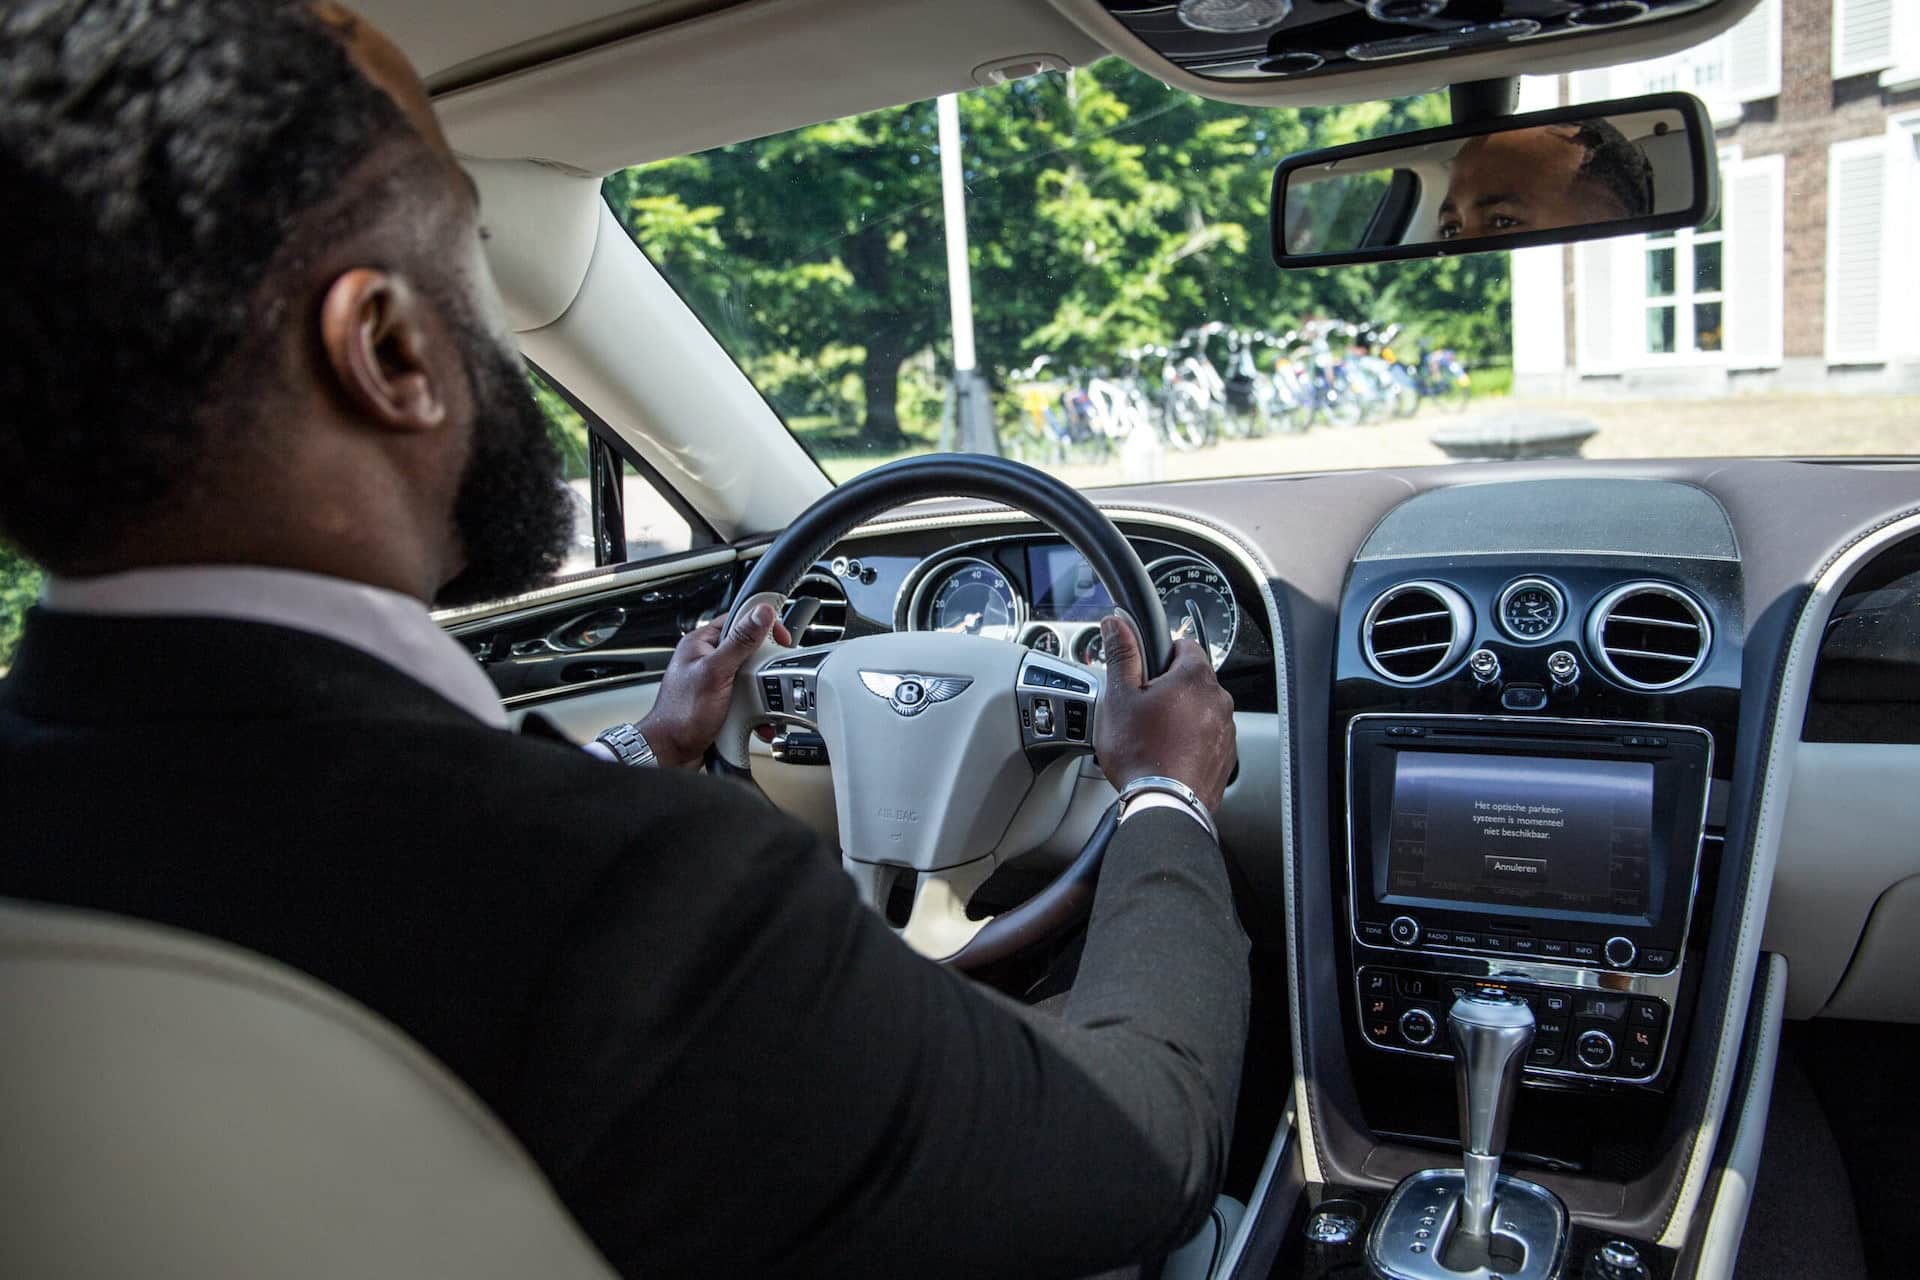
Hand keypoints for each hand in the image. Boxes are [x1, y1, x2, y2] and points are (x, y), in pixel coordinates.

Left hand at [636, 604, 790, 767]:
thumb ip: (739, 642)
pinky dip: (757, 712)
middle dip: (764, 668)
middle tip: (769, 678)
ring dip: (762, 695)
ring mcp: (716, 682)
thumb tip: (760, 614)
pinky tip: (757, 722)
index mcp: (701, 643)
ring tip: (762, 704)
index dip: (762, 625)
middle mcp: (708, 660)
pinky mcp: (723, 703)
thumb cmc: (680, 714)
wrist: (670, 753)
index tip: (780, 638)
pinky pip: (748, 700)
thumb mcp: (715, 672)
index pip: (738, 619)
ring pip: (752, 678)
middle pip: (750, 651)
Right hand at [1093, 613, 1236, 810]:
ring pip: (1200, 709)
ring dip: (1181, 715)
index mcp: (1195, 677)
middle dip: (1168, 688)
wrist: (1164, 804)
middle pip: (1192, 679)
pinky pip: (1207, 736)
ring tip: (1153, 736)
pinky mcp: (1226, 756)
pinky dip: (1191, 740)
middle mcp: (1219, 699)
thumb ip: (1122, 655)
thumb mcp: (1119, 697)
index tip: (1144, 671)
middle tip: (1141, 708)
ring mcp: (1226, 729)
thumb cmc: (1141, 752)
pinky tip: (1168, 754)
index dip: (1160, 654)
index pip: (1184, 644)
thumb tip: (1116, 625)